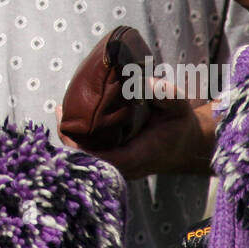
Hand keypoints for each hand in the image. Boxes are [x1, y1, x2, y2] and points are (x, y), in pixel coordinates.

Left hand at [55, 97, 212, 180]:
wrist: (188, 143)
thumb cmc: (180, 123)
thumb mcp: (178, 105)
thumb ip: (164, 92)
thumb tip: (142, 81)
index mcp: (139, 155)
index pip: (103, 160)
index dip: (80, 147)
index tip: (67, 125)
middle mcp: (127, 166)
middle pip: (88, 162)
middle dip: (68, 140)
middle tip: (60, 110)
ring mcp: (121, 167)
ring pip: (88, 160)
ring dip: (72, 139)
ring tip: (62, 111)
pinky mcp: (117, 161)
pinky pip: (93, 155)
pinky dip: (80, 140)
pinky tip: (73, 119)